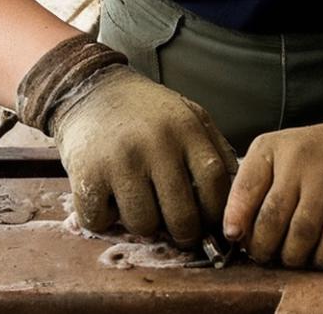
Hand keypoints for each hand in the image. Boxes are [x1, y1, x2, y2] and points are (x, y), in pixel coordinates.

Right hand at [52, 66, 238, 244]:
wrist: (91, 89)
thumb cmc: (146, 111)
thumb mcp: (189, 114)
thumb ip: (214, 147)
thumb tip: (236, 192)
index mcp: (186, 129)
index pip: (214, 184)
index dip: (216, 212)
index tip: (211, 222)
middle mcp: (155, 144)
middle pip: (181, 215)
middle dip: (185, 232)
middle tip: (179, 230)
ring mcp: (120, 160)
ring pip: (143, 224)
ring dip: (144, 225)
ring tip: (141, 204)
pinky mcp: (87, 174)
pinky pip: (101, 221)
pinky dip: (105, 219)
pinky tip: (109, 199)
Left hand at [223, 120, 322, 268]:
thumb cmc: (317, 156)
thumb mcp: (279, 154)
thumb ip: (253, 185)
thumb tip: (233, 233)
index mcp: (272, 148)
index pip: (244, 189)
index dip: (236, 220)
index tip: (235, 237)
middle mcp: (299, 161)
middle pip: (270, 220)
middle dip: (262, 248)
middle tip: (264, 255)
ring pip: (299, 237)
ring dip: (290, 258)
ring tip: (289, 257)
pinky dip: (319, 259)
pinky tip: (316, 256)